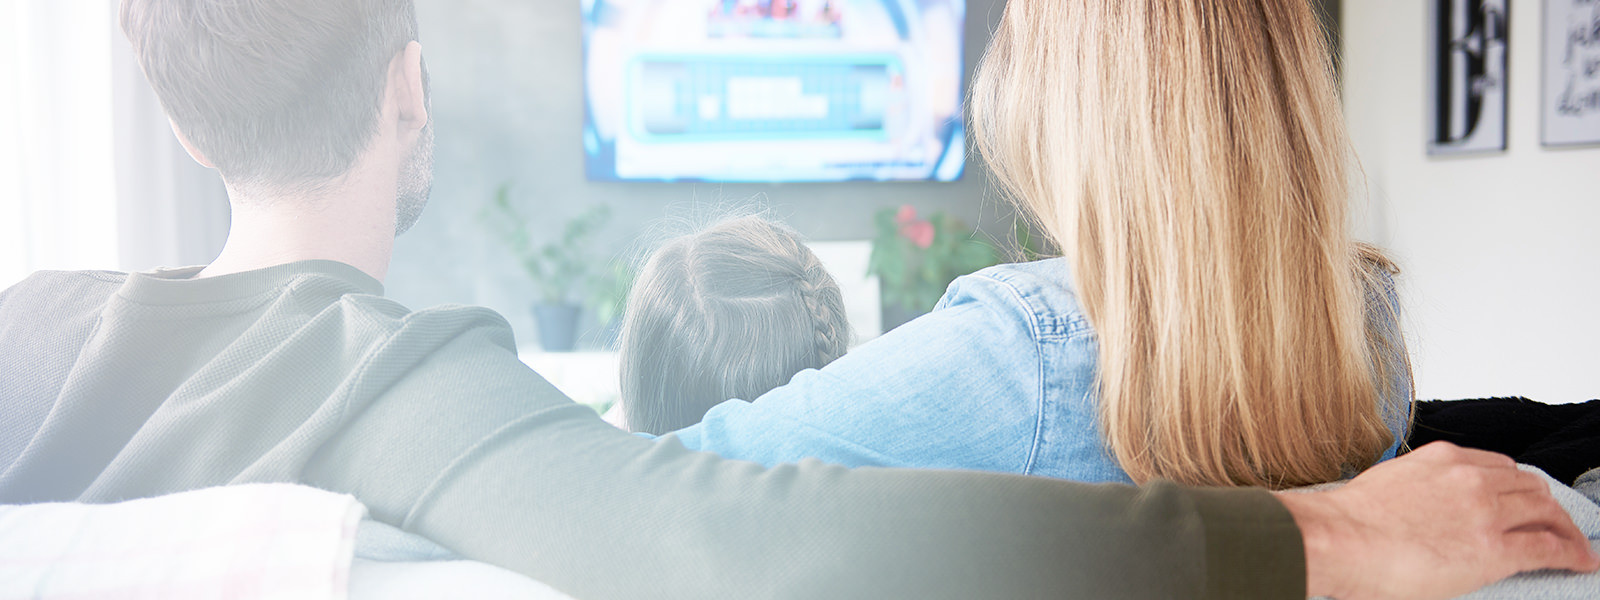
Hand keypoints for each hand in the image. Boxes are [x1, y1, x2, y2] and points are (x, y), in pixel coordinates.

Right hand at [1277, 441, 1598, 599]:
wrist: (1337, 539)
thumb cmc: (1346, 522)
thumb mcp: (1385, 484)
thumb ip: (1413, 488)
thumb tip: (1416, 510)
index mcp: (1441, 458)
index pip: (1497, 466)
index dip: (1516, 485)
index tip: (1520, 498)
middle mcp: (1470, 477)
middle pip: (1528, 484)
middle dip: (1546, 504)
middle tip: (1553, 522)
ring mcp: (1485, 511)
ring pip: (1545, 510)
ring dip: (1564, 528)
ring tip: (1574, 544)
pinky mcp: (1494, 547)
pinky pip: (1549, 546)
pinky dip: (1573, 552)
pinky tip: (1582, 561)